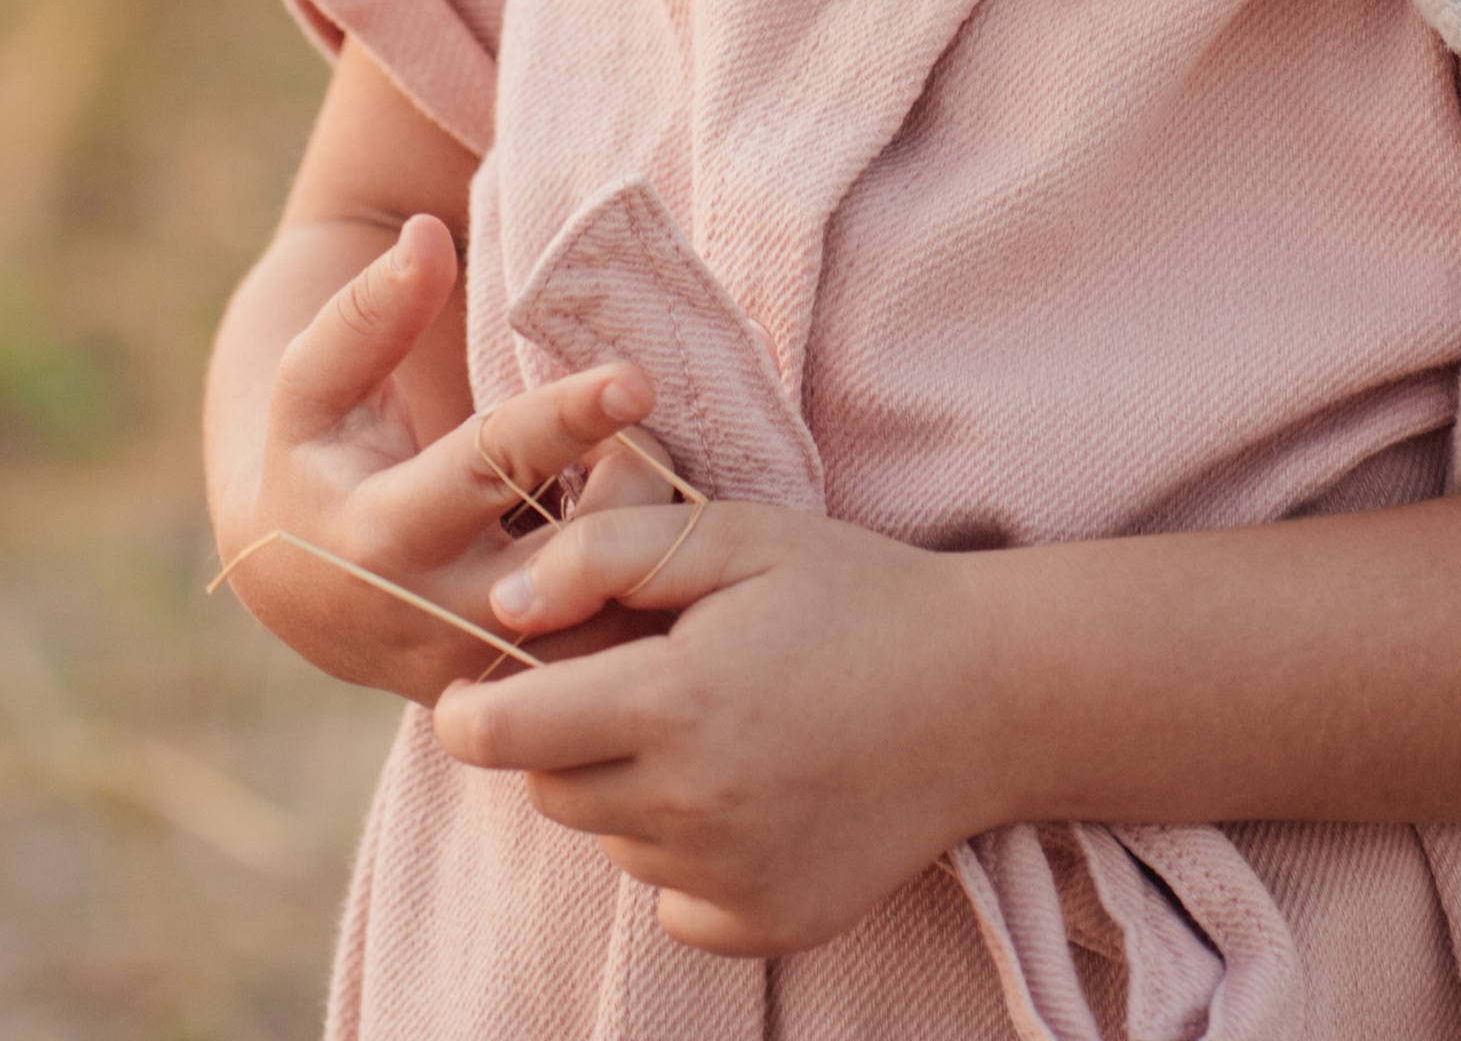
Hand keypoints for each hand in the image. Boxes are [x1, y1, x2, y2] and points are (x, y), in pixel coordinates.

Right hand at [215, 215, 663, 699]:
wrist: (313, 594)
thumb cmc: (320, 459)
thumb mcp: (313, 387)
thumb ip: (367, 313)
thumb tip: (424, 236)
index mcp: (381, 537)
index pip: (487, 469)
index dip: (563, 420)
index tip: (635, 376)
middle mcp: (441, 619)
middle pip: (569, 560)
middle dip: (633, 492)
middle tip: (654, 433)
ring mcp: (497, 671)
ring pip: (609, 620)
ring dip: (653, 543)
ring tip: (643, 475)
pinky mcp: (541, 697)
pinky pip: (625, 656)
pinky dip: (658, 594)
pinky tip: (657, 533)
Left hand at [439, 499, 989, 957]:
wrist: (986, 695)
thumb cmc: (855, 594)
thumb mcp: (736, 535)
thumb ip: (608, 554)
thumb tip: (503, 604)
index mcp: (672, 705)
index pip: (498, 733)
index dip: (474, 706)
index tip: (481, 685)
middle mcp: (689, 810)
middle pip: (551, 789)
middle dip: (565, 737)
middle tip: (641, 682)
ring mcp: (726, 880)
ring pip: (613, 840)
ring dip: (632, 790)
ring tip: (716, 726)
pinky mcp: (761, 924)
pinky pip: (671, 898)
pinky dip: (686, 853)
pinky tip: (752, 789)